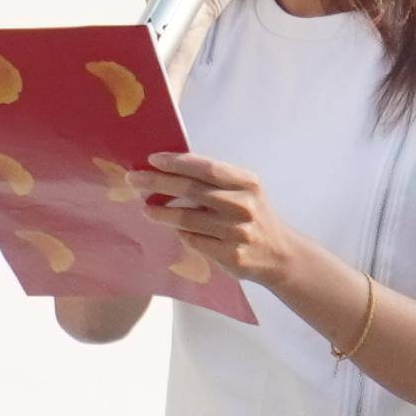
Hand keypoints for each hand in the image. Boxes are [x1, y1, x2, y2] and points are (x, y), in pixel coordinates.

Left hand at [143, 154, 326, 300]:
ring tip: (146, 208)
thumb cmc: (255, 217)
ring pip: (188, 219)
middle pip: (193, 191)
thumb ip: (216, 181)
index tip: (152, 159)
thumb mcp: (246, 191)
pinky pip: (194, 240)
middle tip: (134, 179)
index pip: (207, 168)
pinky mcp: (231, 255)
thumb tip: (170, 170)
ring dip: (162, 212)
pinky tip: (175, 229)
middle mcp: (244, 206)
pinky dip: (181, 233)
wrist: (281, 255)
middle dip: (158, 183)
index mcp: (247, 183)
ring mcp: (237, 232)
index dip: (177, 162)